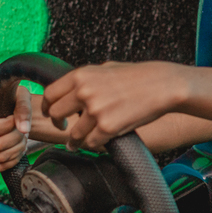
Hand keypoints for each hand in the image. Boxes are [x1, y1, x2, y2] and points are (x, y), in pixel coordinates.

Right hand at [0, 85, 32, 170]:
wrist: (3, 112)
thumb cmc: (9, 101)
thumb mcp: (19, 96)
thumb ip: (23, 109)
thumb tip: (24, 128)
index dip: (9, 126)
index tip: (14, 119)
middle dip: (16, 138)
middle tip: (22, 131)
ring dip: (17, 149)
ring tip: (21, 138)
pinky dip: (13, 160)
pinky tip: (16, 148)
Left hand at [42, 61, 181, 151]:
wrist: (163, 86)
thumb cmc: (140, 76)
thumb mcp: (108, 68)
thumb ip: (88, 79)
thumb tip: (74, 89)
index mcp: (81, 75)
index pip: (50, 94)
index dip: (48, 107)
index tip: (51, 113)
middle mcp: (84, 92)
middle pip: (56, 115)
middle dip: (58, 124)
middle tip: (63, 128)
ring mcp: (95, 111)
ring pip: (73, 134)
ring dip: (75, 141)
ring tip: (77, 143)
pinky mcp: (108, 127)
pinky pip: (91, 142)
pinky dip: (93, 144)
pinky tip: (95, 142)